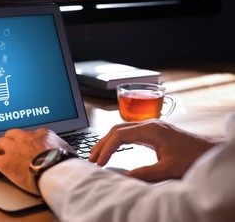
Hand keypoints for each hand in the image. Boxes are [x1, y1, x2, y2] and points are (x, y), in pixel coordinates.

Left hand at [0, 128, 72, 194]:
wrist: (56, 171)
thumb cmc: (64, 162)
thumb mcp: (66, 148)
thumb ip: (60, 146)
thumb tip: (63, 149)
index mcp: (40, 134)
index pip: (29, 134)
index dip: (26, 141)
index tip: (26, 146)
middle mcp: (25, 138)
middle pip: (12, 134)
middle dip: (9, 140)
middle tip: (10, 147)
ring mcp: (14, 149)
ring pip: (0, 143)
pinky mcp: (5, 162)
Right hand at [89, 119, 218, 181]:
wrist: (209, 150)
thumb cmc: (193, 157)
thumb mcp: (169, 169)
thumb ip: (146, 173)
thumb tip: (125, 178)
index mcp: (151, 130)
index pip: (120, 135)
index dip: (106, 149)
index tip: (99, 162)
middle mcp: (149, 124)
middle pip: (117, 129)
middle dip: (102, 143)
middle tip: (92, 158)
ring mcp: (151, 126)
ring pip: (121, 129)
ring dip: (108, 140)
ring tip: (97, 154)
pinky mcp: (153, 131)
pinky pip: (129, 132)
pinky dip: (117, 140)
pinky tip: (113, 148)